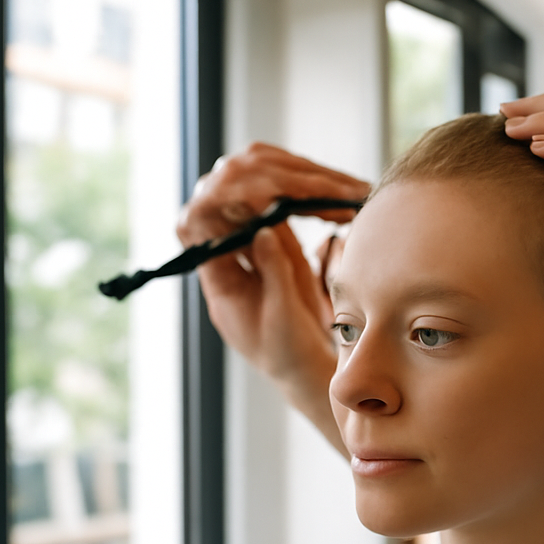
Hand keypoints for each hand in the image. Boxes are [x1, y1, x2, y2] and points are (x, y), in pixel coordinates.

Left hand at [179, 145, 367, 450]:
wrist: (303, 362)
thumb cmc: (283, 352)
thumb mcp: (280, 319)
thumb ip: (272, 275)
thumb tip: (264, 230)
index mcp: (215, 272)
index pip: (197, 222)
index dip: (219, 199)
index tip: (257, 198)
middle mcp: (227, 245)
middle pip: (232, 187)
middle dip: (279, 181)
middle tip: (322, 189)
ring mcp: (251, 232)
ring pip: (263, 182)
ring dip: (306, 181)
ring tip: (347, 192)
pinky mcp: (276, 228)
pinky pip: (289, 195)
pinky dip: (319, 192)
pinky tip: (344, 199)